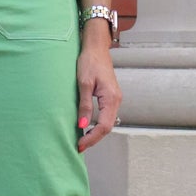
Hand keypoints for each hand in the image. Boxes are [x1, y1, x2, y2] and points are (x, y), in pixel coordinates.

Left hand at [76, 34, 120, 153]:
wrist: (96, 48)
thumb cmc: (89, 62)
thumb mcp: (83, 84)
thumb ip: (84, 105)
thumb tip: (82, 124)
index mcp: (111, 98)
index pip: (103, 126)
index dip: (92, 138)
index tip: (80, 144)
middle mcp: (116, 100)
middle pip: (107, 127)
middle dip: (94, 138)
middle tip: (79, 146)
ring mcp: (115, 99)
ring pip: (107, 122)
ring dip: (96, 133)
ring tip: (82, 140)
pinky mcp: (110, 97)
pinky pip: (106, 115)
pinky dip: (97, 124)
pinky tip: (87, 128)